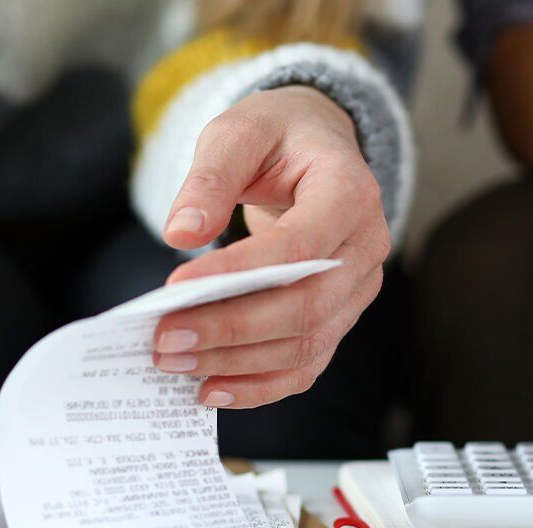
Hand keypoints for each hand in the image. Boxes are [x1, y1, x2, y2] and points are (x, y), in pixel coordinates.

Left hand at [152, 85, 389, 407]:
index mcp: (351, 192)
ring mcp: (357, 289)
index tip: (177, 286)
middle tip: (165, 339)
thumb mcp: (239, 132)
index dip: (241, 274)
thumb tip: (181, 233)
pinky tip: (211, 391)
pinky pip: (305, 365)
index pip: (301, 247)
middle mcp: (366, 247)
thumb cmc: (278, 137)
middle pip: (306, 308)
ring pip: (305, 345)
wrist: (316, 149)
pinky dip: (259, 386)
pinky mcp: (339, 317)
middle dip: (231, 330)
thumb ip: (210, 177)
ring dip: (236, 363)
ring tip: (174, 362)